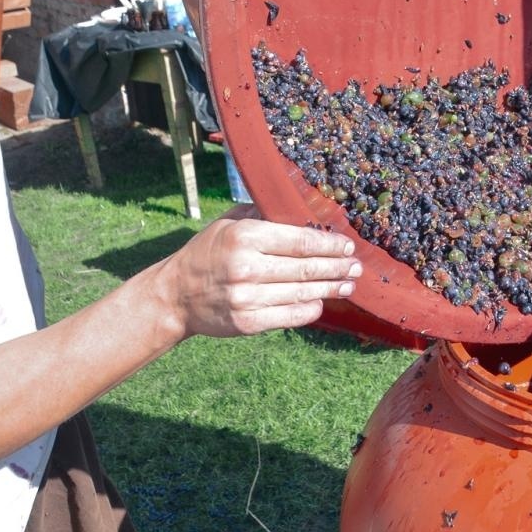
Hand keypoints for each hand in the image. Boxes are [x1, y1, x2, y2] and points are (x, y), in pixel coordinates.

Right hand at [152, 209, 361, 338]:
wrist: (176, 295)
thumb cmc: (208, 253)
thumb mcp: (229, 224)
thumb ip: (263, 215)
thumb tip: (303, 208)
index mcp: (245, 237)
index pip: (299, 241)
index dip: (328, 244)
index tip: (346, 245)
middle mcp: (247, 267)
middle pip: (306, 268)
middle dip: (337, 267)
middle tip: (356, 266)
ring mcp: (248, 298)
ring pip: (302, 293)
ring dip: (330, 289)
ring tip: (348, 285)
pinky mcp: (248, 323)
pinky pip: (290, 316)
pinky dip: (310, 309)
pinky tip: (321, 302)